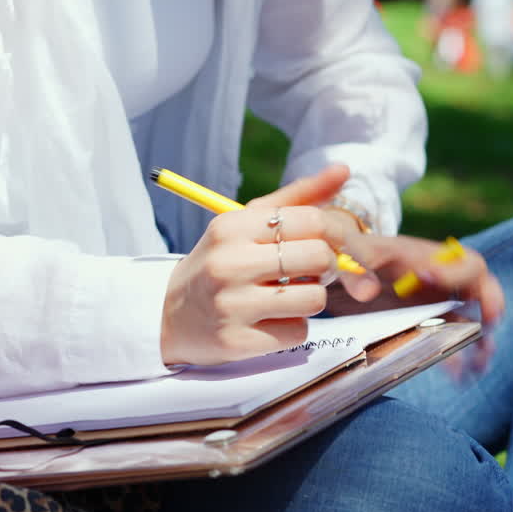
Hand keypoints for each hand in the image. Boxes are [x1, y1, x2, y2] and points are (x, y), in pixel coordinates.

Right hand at [160, 166, 357, 365]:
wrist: (168, 315)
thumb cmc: (221, 263)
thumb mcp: (247, 224)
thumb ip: (297, 198)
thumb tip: (344, 169)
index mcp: (232, 227)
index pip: (310, 220)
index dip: (335, 233)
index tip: (331, 243)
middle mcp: (229, 263)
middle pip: (319, 258)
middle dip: (328, 267)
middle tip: (312, 272)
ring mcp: (231, 305)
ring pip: (315, 299)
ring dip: (311, 299)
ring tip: (288, 296)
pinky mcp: (237, 342)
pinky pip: (298, 333)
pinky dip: (293, 328)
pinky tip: (270, 322)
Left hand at [326, 234, 504, 368]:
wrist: (350, 270)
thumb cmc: (358, 256)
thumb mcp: (353, 252)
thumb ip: (358, 263)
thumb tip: (368, 292)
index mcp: (430, 257)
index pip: (462, 261)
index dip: (455, 274)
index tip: (435, 283)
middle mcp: (444, 280)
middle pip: (483, 286)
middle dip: (491, 302)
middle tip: (490, 321)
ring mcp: (441, 303)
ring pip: (475, 319)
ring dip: (482, 340)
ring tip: (478, 362)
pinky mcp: (432, 324)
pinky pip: (455, 341)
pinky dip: (461, 359)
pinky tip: (458, 376)